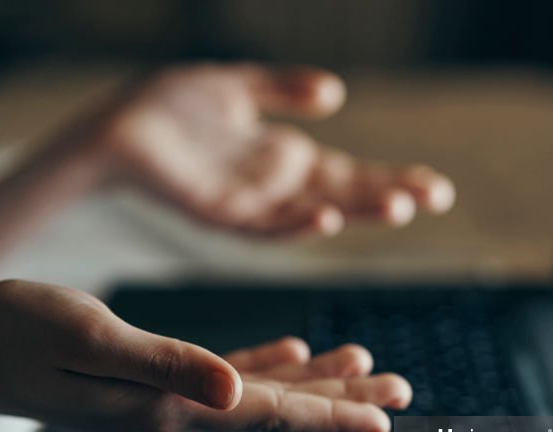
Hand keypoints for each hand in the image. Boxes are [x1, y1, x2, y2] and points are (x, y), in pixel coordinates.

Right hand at [0, 280, 410, 431]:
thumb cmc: (22, 337)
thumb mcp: (95, 340)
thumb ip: (168, 367)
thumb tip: (234, 392)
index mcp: (170, 406)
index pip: (267, 414)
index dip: (330, 413)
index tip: (385, 420)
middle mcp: (177, 413)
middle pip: (277, 411)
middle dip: (342, 400)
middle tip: (401, 392)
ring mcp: (166, 402)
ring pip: (260, 394)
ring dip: (314, 383)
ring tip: (366, 367)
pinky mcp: (154, 383)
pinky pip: (224, 378)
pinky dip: (264, 368)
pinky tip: (292, 353)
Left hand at [87, 64, 454, 236]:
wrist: (114, 127)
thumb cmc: (167, 107)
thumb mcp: (235, 86)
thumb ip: (282, 88)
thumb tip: (335, 94)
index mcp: (281, 157)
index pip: (348, 171)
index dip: (389, 177)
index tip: (434, 186)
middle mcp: (273, 185)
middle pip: (342, 192)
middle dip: (388, 194)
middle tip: (438, 197)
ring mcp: (249, 203)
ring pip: (313, 212)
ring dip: (355, 211)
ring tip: (401, 207)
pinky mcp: (219, 213)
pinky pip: (263, 225)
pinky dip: (295, 223)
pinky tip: (327, 217)